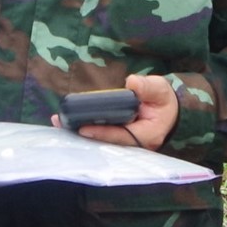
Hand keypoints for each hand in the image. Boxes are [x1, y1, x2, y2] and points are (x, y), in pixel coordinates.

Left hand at [63, 74, 178, 150]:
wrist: (167, 110)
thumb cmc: (163, 100)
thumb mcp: (160, 90)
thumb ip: (148, 87)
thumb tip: (131, 83)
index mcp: (146, 135)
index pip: (121, 136)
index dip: (102, 132)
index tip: (84, 128)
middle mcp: (134, 144)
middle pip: (106, 141)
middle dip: (84, 133)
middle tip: (62, 122)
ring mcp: (124, 142)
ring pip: (101, 140)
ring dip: (80, 130)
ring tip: (59, 121)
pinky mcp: (117, 137)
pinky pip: (100, 135)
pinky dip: (85, 128)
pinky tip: (68, 121)